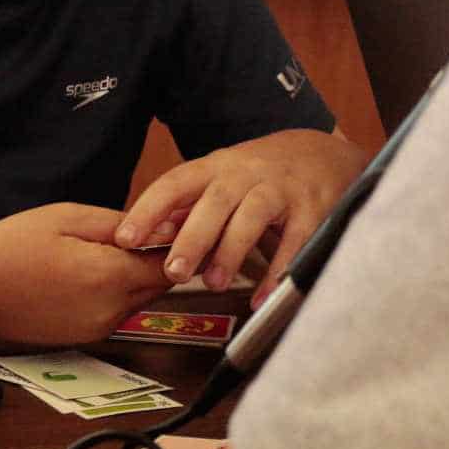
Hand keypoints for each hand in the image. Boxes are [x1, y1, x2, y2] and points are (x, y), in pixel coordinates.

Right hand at [0, 203, 171, 346]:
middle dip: (155, 258)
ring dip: (132, 276)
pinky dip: (110, 292)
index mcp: (108, 277)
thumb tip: (159, 229)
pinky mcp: (82, 339)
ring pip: (136, 299)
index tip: (171, 223)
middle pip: (158, 286)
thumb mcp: (66, 217)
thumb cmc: (7, 248)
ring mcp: (97, 330)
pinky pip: (114, 312)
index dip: (176, 242)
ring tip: (102, 248)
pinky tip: (82, 272)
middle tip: (137, 229)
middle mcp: (109, 312)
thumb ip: (117, 225)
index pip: (170, 265)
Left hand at [115, 128, 368, 303]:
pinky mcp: (312, 209)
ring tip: (213, 283)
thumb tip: (149, 235)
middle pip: (214, 202)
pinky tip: (262, 296)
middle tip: (173, 271)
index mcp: (215, 168)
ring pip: (252, 217)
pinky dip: (278, 271)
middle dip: (192, 237)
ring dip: (230, 252)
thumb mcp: (222, 180)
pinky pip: (296, 241)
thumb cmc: (261, 174)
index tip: (125, 238)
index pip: (175, 184)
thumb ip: (189, 207)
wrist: (323, 152)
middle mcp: (246, 175)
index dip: (148, 210)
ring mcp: (280, 190)